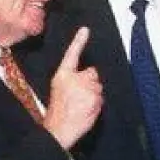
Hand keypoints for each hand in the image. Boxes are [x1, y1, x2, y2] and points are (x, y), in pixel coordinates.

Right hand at [43, 27, 102, 149]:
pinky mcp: (95, 96)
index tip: (85, 29)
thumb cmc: (59, 112)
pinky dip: (98, 103)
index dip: (79, 41)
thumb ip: (72, 80)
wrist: (58, 130)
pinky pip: (102, 96)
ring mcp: (85, 87)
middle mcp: (74, 78)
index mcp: (62, 75)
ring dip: (94, 94)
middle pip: (92, 73)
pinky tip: (87, 109)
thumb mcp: (59, 90)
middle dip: (90, 82)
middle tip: (80, 97)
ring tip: (82, 105)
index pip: (72, 55)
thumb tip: (88, 75)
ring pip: (98, 86)